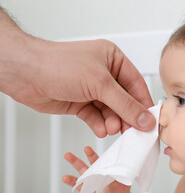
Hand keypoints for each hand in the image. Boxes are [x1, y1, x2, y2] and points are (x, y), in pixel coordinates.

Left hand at [0, 8, 154, 136]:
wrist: (25, 73)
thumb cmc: (58, 65)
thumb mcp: (100, 84)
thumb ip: (125, 104)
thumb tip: (145, 119)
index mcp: (113, 60)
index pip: (136, 84)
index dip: (144, 104)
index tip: (150, 122)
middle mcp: (104, 74)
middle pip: (124, 100)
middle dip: (127, 116)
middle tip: (132, 132)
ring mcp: (92, 89)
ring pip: (111, 111)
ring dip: (112, 122)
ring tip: (111, 129)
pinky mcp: (80, 103)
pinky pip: (96, 117)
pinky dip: (99, 124)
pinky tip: (100, 129)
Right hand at [58, 146, 130, 192]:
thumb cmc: (120, 192)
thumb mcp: (122, 184)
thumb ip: (118, 178)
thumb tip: (117, 171)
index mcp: (101, 173)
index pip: (95, 162)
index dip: (91, 155)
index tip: (87, 149)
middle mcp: (92, 179)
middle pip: (81, 168)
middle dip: (74, 161)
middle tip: (67, 155)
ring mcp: (87, 189)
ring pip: (76, 183)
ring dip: (70, 180)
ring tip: (65, 178)